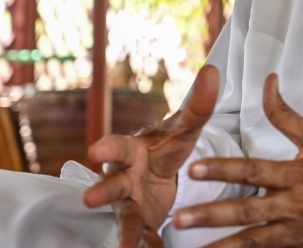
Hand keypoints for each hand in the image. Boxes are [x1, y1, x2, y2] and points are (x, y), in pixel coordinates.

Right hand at [83, 65, 219, 247]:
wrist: (157, 173)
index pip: (119, 146)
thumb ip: (198, 105)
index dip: (108, 149)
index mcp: (134, 151)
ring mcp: (130, 203)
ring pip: (124, 217)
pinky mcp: (140, 223)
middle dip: (102, 191)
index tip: (96, 151)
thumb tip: (213, 71)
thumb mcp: (184, 129)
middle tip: (90, 199)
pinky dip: (142, 245)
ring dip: (123, 231)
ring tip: (125, 247)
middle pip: (112, 184)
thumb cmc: (166, 147)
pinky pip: (140, 236)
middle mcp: (125, 177)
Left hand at [172, 74, 302, 246]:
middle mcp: (298, 206)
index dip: (223, 169)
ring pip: (256, 240)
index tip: (195, 170)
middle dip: (211, 216)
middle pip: (246, 211)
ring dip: (225, 246)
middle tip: (180, 221)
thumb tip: (268, 84)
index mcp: (300, 175)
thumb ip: (289, 116)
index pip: (253, 170)